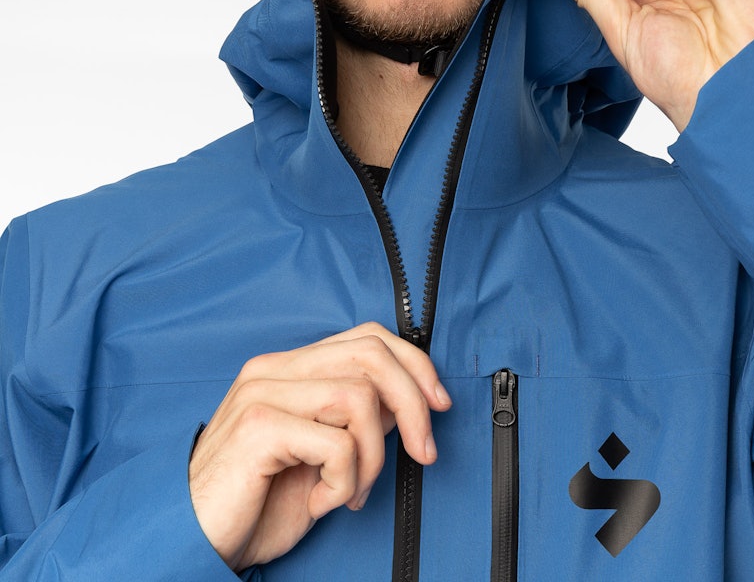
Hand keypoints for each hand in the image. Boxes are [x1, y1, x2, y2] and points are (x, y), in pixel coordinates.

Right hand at [188, 322, 450, 570]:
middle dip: (412, 403)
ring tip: (350, 491)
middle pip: (370, 354)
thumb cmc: (254, 501)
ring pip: (359, 398)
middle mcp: (274, 369)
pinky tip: (322, 501)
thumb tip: (405, 406)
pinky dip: (345, 481)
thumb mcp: (318, 455)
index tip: (438, 404)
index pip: (366, 336)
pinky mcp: (259, 427)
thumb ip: (353, 421)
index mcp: (288, 368)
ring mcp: (263, 393)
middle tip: (424, 451)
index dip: (413, 364)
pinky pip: (337, 443)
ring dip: (373, 457)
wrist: (194, 539)